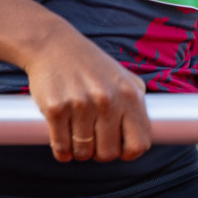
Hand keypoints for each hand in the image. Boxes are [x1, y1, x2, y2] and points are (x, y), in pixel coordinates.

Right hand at [23, 24, 150, 162]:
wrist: (53, 44)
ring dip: (79, 150)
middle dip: (100, 151)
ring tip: (77, 133)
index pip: (139, 143)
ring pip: (83, 153)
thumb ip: (136, 104)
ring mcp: (80, 104)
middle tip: (93, 138)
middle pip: (108, 153)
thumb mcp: (122, 77)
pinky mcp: (56, 109)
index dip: (128, 152)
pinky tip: (63, 139)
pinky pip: (61, 148)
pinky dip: (62, 151)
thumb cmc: (90, 64)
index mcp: (129, 94)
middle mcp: (107, 99)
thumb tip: (144, 136)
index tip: (118, 147)